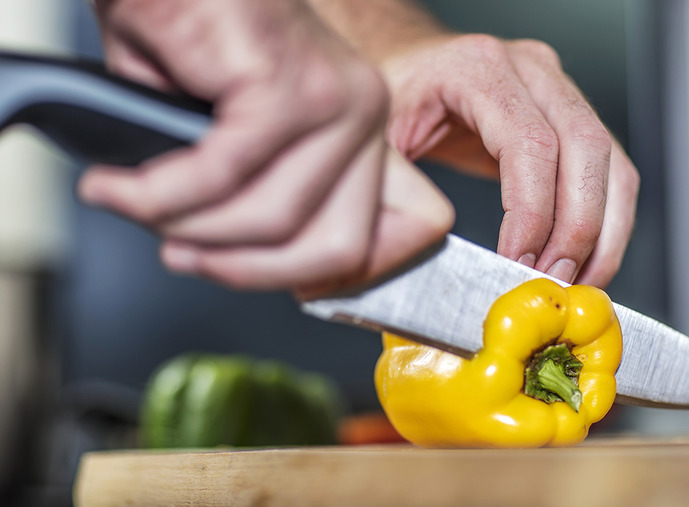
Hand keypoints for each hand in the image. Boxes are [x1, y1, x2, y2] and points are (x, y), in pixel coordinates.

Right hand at [80, 0, 452, 291]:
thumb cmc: (189, 37)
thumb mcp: (235, 137)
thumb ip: (263, 198)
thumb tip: (254, 262)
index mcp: (358, 131)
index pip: (376, 236)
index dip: (320, 279)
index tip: (258, 277)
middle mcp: (363, 114)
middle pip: (334, 248)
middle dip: (245, 269)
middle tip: (180, 254)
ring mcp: (336, 101)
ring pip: (273, 221)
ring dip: (186, 225)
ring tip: (131, 201)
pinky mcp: (289, 86)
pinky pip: (222, 177)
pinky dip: (160, 192)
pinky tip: (120, 184)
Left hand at [380, 34, 639, 287]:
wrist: (407, 66)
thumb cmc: (393, 97)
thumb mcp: (378, 135)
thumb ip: (393, 186)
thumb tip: (405, 252)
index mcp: (478, 68)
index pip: (530, 142)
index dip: (533, 212)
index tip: (519, 262)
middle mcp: (529, 70)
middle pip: (586, 148)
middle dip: (577, 227)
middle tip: (555, 280)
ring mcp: (557, 89)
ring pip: (610, 163)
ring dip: (603, 231)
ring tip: (578, 282)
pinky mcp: (569, 117)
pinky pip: (608, 171)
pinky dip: (606, 221)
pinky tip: (584, 260)